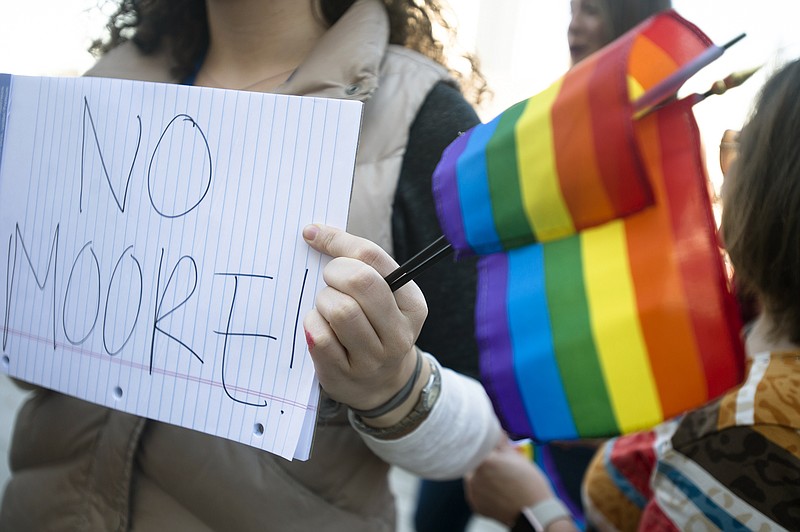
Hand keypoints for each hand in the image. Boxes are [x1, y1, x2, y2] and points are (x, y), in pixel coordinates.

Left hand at [302, 224, 427, 412]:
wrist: (380, 385)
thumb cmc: (375, 326)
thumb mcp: (383, 296)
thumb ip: (359, 265)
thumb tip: (313, 232)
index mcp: (412, 304)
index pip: (373, 258)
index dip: (337, 241)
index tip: (314, 235)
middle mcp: (398, 333)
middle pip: (359, 282)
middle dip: (333, 273)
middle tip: (329, 280)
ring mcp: (373, 358)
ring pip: (339, 310)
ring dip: (323, 302)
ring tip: (327, 308)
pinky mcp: (345, 374)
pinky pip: (320, 337)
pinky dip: (313, 324)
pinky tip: (319, 327)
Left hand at [465, 439, 555, 525]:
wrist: (535, 513)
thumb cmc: (529, 484)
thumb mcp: (517, 458)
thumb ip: (501, 442)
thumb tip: (496, 430)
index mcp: (484, 461)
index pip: (480, 446)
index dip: (488, 446)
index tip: (494, 447)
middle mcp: (473, 476)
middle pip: (475, 461)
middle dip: (485, 460)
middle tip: (500, 466)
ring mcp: (473, 492)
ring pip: (474, 476)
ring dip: (482, 475)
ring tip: (501, 480)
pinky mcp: (475, 505)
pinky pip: (475, 491)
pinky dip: (483, 490)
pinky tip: (498, 491)